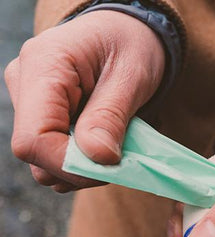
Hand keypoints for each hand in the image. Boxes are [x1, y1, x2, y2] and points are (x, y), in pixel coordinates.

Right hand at [4, 11, 164, 191]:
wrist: (126, 34)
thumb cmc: (131, 46)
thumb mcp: (131, 76)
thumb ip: (110, 116)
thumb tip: (96, 157)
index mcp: (44, 66)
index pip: (34, 139)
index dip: (70, 164)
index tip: (109, 166)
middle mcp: (26, 85)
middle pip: (37, 155)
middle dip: (81, 168)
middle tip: (118, 157)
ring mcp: (31, 103)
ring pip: (45, 163)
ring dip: (83, 168)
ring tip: (112, 145)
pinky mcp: (43, 118)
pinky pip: (54, 158)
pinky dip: (82, 163)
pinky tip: (102, 144)